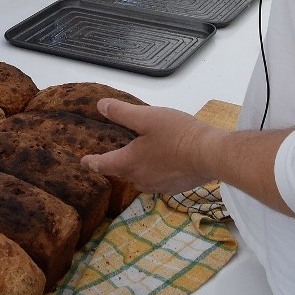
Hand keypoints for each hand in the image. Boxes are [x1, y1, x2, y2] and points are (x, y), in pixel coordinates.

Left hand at [81, 98, 216, 192]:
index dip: (92, 162)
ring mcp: (158, 186)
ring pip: (139, 179)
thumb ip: (122, 113)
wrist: (210, 155)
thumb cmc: (176, 134)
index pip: (103, 164)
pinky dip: (154, 173)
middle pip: (121, 173)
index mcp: (129, 162)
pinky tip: (162, 164)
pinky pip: (156, 182)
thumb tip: (100, 106)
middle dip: (115, 165)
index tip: (84, 161)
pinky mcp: (174, 188)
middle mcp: (140, 178)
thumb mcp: (147, 117)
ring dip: (135, 170)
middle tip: (112, 157)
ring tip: (137, 160)